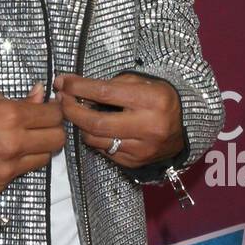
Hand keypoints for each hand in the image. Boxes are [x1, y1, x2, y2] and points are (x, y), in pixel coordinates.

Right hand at [0, 83, 65, 195]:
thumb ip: (17, 97)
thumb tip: (39, 94)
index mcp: (12, 116)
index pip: (54, 115)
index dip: (54, 110)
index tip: (50, 109)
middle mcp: (15, 143)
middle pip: (57, 139)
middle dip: (53, 130)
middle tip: (41, 126)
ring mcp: (8, 166)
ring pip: (44, 159)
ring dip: (38, 149)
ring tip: (22, 141)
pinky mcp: (0, 183)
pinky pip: (21, 173)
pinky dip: (17, 164)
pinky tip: (2, 155)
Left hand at [53, 72, 183, 170]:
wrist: (183, 127)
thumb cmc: (158, 99)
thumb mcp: (142, 83)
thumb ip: (112, 85)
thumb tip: (75, 88)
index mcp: (152, 100)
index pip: (105, 93)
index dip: (79, 87)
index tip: (62, 82)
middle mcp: (148, 127)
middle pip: (96, 122)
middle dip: (72, 111)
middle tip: (61, 101)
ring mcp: (142, 148)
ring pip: (97, 139)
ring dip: (80, 126)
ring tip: (75, 113)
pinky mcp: (135, 162)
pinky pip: (104, 151)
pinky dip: (94, 138)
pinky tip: (92, 127)